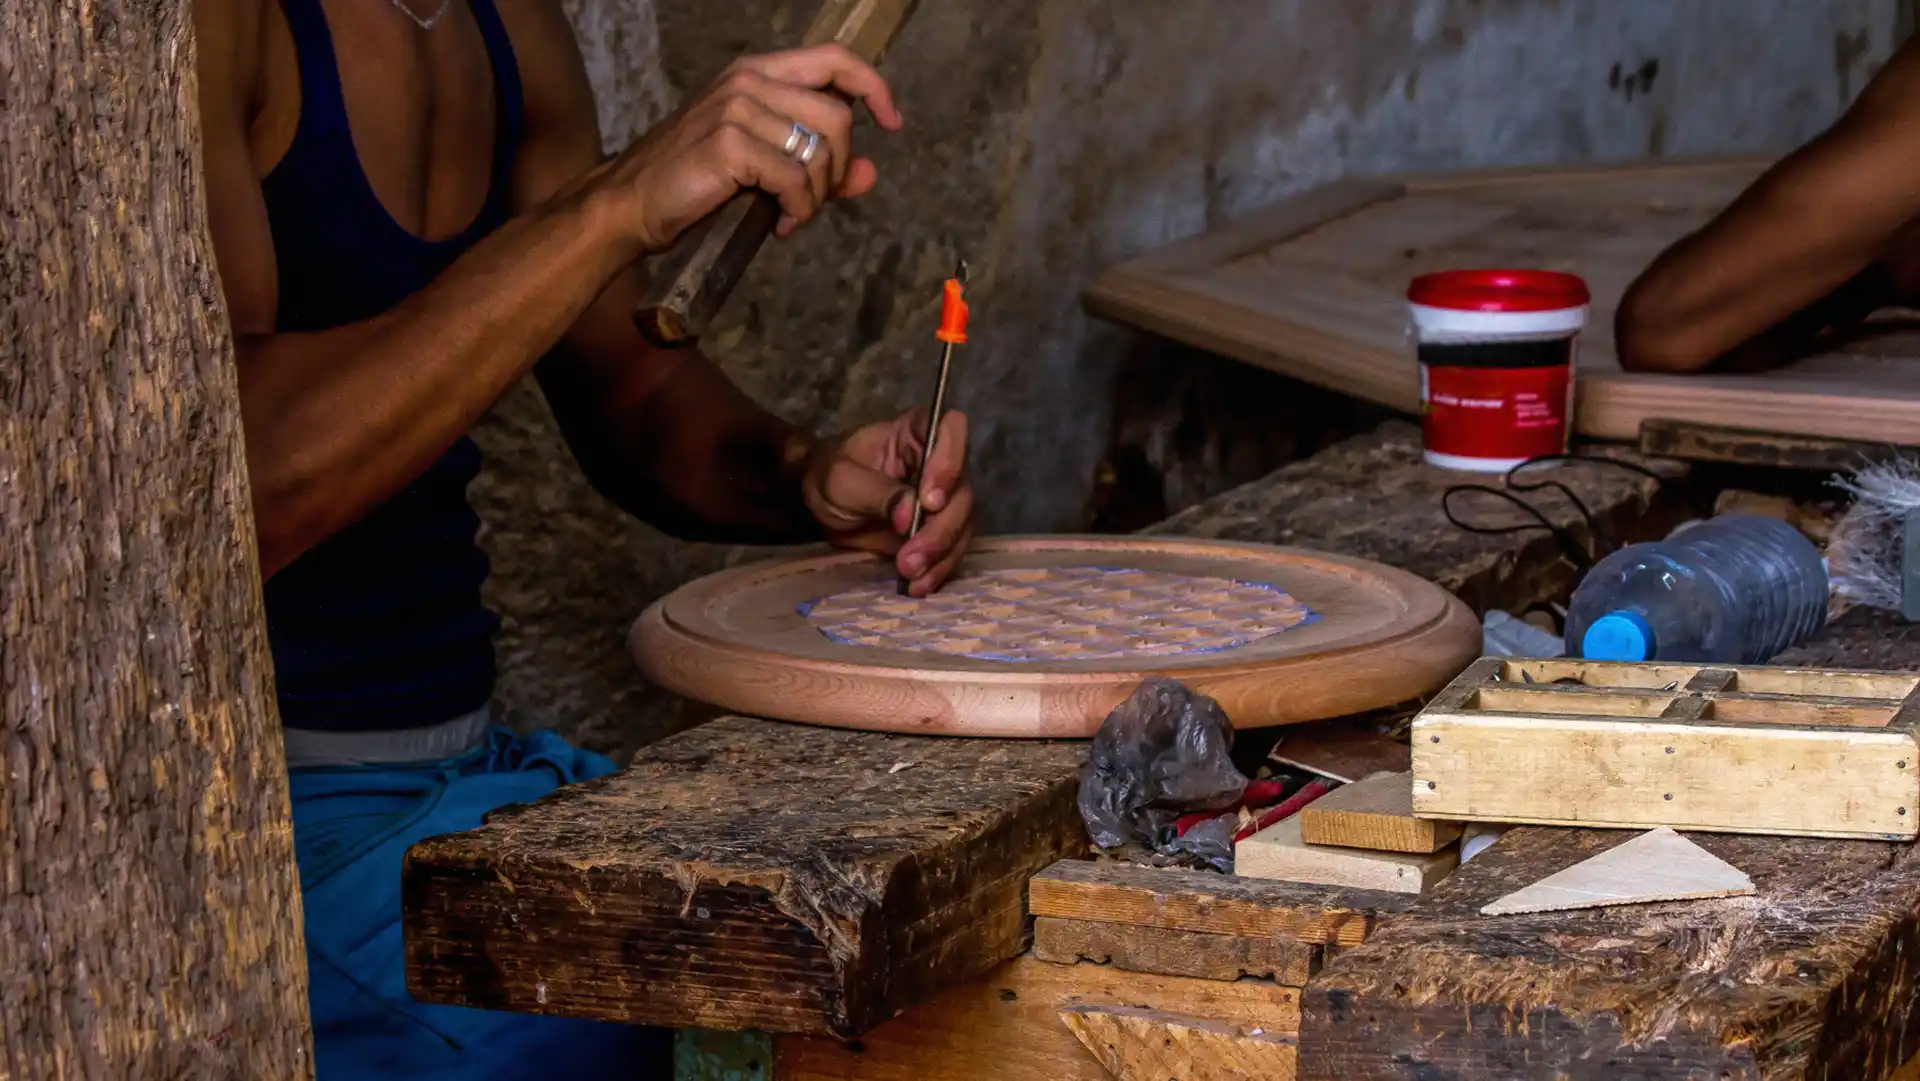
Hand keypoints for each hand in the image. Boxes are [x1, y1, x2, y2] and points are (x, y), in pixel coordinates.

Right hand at [591, 43, 902, 251]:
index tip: (893, 121)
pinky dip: (798, 211)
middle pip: (838, 117)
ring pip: (820, 151)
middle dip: (839, 169)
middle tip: (813, 201)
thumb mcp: (761, 169)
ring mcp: (737, 107)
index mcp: (756, 72)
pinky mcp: (729, 142)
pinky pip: (796, 180)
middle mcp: (748, 79)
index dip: (874, 87)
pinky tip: (779, 225)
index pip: (835, 60)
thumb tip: (871, 174)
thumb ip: (818, 167)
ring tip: (791, 215)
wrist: (629, 205)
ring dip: (816, 196)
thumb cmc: (692, 185)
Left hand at [801, 408, 973, 595]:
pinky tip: (918, 585)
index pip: (951, 429)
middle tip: (911, 556)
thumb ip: (876, 492)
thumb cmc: (830, 476)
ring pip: (963, 525)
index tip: (928, 500)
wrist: (826, 505)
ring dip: (941, 555)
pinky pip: (952, 550)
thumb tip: (910, 513)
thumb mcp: (841, 480)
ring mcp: (946, 497)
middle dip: (940, 529)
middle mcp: (941, 461)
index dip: (949, 461)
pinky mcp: (942, 529)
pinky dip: (938, 570)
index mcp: (916, 433)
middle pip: (962, 490)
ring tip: (910, 576)